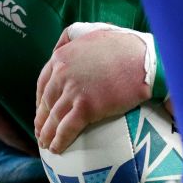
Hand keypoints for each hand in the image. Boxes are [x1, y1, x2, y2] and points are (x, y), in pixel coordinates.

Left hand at [34, 24, 152, 153]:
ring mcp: (73, 91)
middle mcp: (62, 74)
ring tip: (46, 144)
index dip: (40, 100)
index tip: (41, 110)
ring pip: (54, 117)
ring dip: (47, 134)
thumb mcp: (90, 33)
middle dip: (41, 119)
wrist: (142, 58)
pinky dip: (60, 140)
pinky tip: (57, 149)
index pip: (43, 83)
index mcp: (61, 57)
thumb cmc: (123, 45)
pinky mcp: (86, 107)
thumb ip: (71, 40)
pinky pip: (67, 128)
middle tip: (40, 131)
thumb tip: (60, 48)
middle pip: (46, 102)